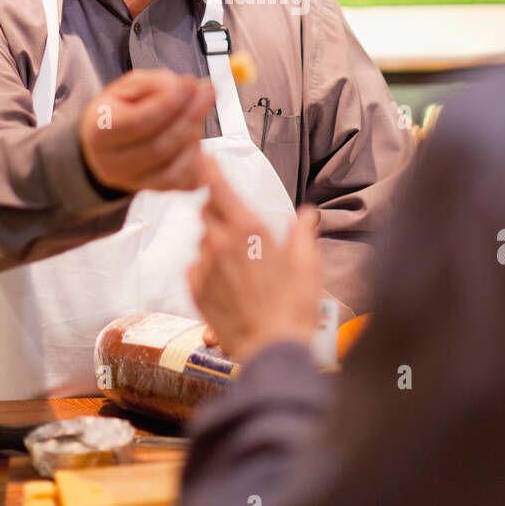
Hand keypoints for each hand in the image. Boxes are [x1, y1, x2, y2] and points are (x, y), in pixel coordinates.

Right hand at [79, 68, 214, 192]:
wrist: (112, 141)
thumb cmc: (122, 108)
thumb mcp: (130, 86)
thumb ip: (156, 83)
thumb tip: (189, 86)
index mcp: (97, 132)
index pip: (137, 123)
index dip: (167, 104)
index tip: (190, 83)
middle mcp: (111, 164)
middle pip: (159, 147)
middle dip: (189, 116)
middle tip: (208, 91)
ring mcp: (132, 182)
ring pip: (174, 166)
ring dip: (194, 135)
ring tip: (198, 110)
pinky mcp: (155, 190)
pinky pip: (184, 180)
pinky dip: (197, 157)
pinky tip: (195, 134)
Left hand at [189, 156, 321, 363]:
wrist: (271, 349)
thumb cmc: (295, 306)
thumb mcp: (308, 264)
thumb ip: (303, 233)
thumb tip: (306, 214)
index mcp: (249, 229)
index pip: (218, 187)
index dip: (208, 168)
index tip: (202, 155)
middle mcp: (221, 242)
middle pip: (208, 210)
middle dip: (218, 208)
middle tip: (238, 222)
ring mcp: (205, 267)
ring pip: (203, 240)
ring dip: (216, 242)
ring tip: (242, 264)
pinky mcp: (196, 290)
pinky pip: (196, 267)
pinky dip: (208, 267)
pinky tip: (229, 283)